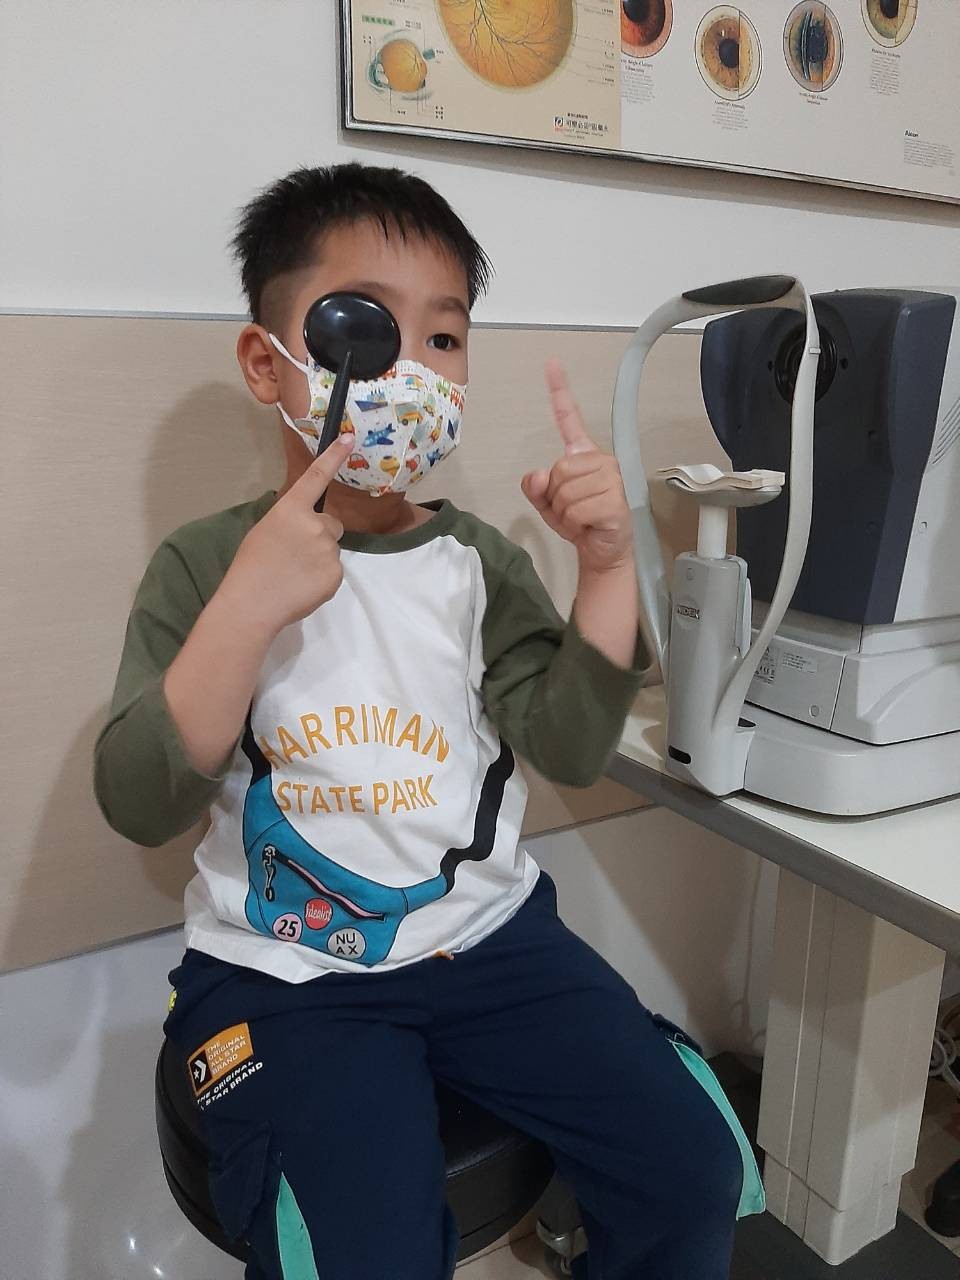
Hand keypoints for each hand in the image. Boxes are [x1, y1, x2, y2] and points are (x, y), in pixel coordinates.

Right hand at [221, 434, 354, 633]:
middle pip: (331, 524)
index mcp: (290, 509)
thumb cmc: (250, 566)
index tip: (349, 437)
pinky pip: (333, 571)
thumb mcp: (265, 531)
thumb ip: (290, 522)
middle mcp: (314, 524)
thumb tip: (306, 526)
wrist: (252, 603)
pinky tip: (302, 586)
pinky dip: (322, 578)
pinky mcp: (336, 574)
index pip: (316, 477)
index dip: (333, 456)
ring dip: (319, 558)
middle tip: (295, 555)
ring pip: (331, 549)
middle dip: (320, 535)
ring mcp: (327, 549)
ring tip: (294, 574)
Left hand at [521, 361, 632, 574]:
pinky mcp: (616, 500)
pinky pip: (576, 509)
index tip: (552, 363)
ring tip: (581, 518)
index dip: (560, 392)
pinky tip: (589, 525)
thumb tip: (535, 475)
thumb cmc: (579, 522)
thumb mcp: (548, 505)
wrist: (603, 552)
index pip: (570, 419)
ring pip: (564, 491)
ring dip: (564, 512)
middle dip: (555, 497)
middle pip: (558, 470)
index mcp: (583, 455)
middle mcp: (601, 460)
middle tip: (572, 510)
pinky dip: (575, 523)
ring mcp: (612, 479)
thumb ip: (535, 489)